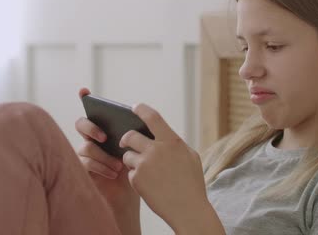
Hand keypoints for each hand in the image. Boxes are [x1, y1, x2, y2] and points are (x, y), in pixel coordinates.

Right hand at [75, 88, 139, 222]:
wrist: (136, 195)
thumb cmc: (140, 170)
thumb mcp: (142, 149)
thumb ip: (137, 134)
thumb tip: (138, 119)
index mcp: (108, 130)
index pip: (93, 110)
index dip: (86, 98)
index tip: (84, 91)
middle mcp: (93, 139)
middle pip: (81, 124)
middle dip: (91, 127)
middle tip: (105, 136)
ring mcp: (86, 154)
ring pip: (85, 146)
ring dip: (103, 155)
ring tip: (119, 166)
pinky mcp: (83, 170)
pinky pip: (84, 162)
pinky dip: (100, 166)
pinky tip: (114, 173)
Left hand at [119, 103, 216, 232]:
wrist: (188, 210)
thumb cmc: (192, 184)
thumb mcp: (190, 157)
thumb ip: (174, 144)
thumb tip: (160, 137)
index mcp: (171, 141)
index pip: (152, 117)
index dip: (141, 109)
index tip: (134, 107)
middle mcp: (156, 150)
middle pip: (130, 136)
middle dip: (126, 138)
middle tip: (125, 142)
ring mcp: (144, 164)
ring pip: (127, 156)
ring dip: (131, 161)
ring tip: (145, 171)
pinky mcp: (136, 179)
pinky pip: (130, 173)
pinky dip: (136, 178)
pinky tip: (149, 186)